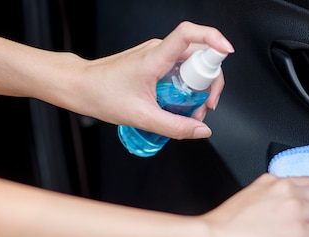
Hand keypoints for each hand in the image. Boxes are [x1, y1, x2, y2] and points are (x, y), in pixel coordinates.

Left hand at [76, 21, 233, 138]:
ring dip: (199, 88)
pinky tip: (179, 105)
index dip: (213, 38)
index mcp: (156, 58)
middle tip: (204, 107)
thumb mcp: (142, 117)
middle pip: (200, 54)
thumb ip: (176, 127)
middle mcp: (159, 50)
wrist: (80, 86)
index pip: (189, 34)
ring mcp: (158, 55)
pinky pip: (182, 70)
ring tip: (190, 111)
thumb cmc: (102, 95)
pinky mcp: (156, 62)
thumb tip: (201, 130)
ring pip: (193, 65)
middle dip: (210, 82)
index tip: (228, 51)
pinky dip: (188, 87)